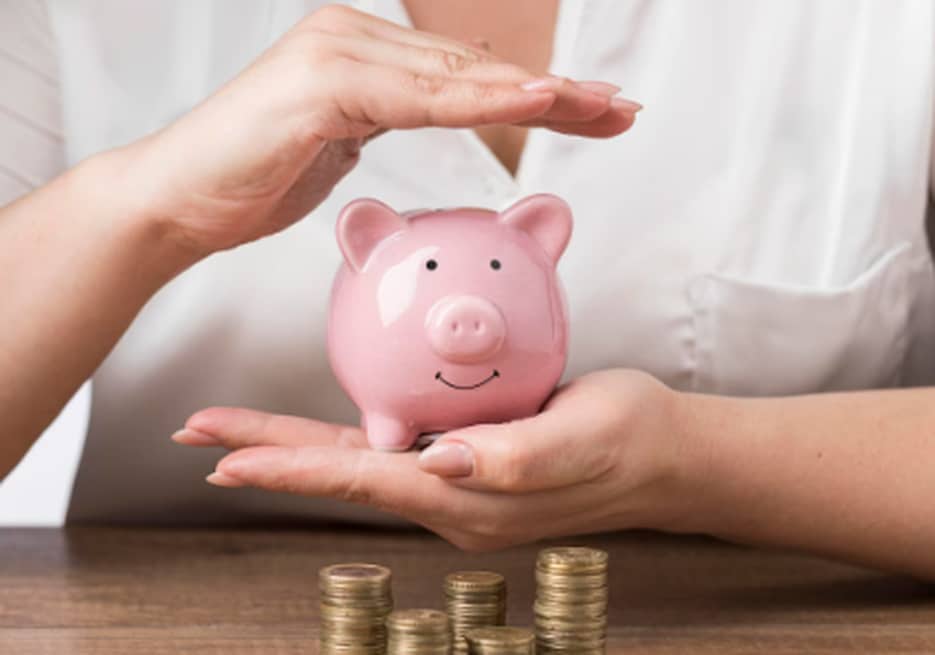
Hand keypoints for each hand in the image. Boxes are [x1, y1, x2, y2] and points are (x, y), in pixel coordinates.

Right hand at [123, 5, 640, 257]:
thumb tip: (420, 117)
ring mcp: (338, 53)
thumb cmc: (253, 179)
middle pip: (475, 69)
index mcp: (365, 58)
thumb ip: (381, 123)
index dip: (535, 94)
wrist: (178, 200)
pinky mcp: (321, 82)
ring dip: (533, 91)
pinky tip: (531, 101)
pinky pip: (415, 95)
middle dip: (557, 92)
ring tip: (598, 105)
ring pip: (455, 75)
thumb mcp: (337, 152)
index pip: (467, 77)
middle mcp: (356, 40)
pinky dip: (476, 99)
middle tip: (620, 109)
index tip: (594, 113)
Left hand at [174, 370, 686, 550]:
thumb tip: (442, 465)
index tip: (224, 459)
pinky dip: (346, 442)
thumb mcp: (581, 437)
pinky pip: (393, 452)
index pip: (361, 479)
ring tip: (240, 436)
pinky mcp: (471, 465)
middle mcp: (453, 499)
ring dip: (296, 451)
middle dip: (268, 457)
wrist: (666, 456)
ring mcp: (460, 486)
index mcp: (470, 497)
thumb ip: (514, 458)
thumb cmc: (629, 439)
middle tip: (199, 438)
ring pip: (360, 465)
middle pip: (341, 475)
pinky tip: (325, 430)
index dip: (289, 469)